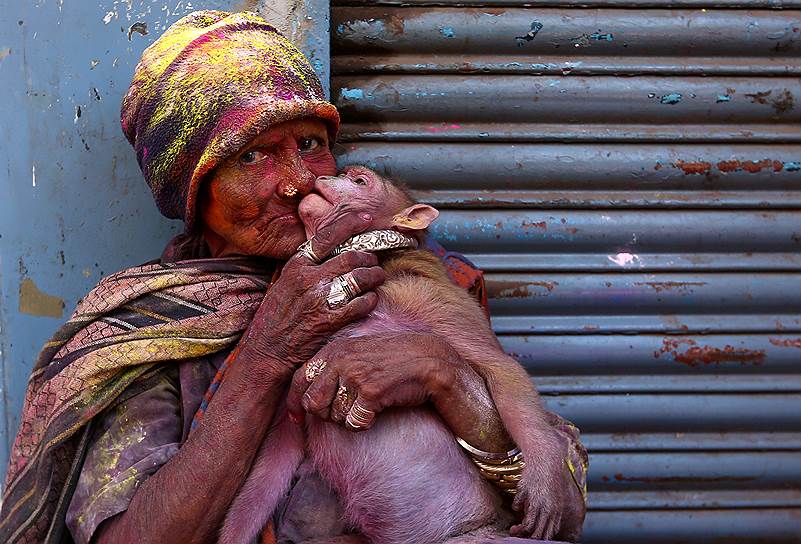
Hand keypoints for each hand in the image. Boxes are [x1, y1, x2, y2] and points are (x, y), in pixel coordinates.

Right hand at [238, 212, 384, 378]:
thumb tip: (335, 248)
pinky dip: (371, 300)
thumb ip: (308, 265)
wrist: (267, 349)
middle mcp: (309, 278)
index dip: (351, 224)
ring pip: (361, 278)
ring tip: (376, 279)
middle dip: (369, 259)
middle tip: (373, 263)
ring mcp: (321, 299)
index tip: (367, 218)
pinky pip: (363, 303)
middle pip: (352, 257)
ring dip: (375, 277)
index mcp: (298, 264)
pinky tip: (369, 300)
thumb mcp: (285, 281)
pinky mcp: (331, 320)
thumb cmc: (277, 314)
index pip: (328, 235)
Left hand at [285, 333, 453, 427]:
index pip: (298, 380)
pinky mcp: (370, 392)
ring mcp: (355, 375)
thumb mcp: (359, 354)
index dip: (295, 403)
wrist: (430, 360)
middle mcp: (340, 360)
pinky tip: (377, 411)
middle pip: (313, 403)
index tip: (297, 418)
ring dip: (348, 420)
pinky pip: (354, 424)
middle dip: (326, 415)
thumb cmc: (395, 360)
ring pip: (333, 417)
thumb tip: (306, 397)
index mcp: (334, 349)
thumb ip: (333, 368)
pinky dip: (364, 424)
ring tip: (366, 407)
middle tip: (346, 413)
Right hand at [510, 431, 584, 540]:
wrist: (546, 458)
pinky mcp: (525, 492)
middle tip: (519, 534)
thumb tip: (541, 527)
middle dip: (527, 538)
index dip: (538, 539)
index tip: (530, 537)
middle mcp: (547, 509)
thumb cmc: (550, 478)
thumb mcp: (555, 498)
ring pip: (528, 526)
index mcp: (556, 512)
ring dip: (519, 530)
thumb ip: (550, 513)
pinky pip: (517, 506)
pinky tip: (517, 503)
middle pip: (538, 534)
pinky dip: (516, 507)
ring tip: (513, 529)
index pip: (547, 534)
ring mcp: (536, 501)